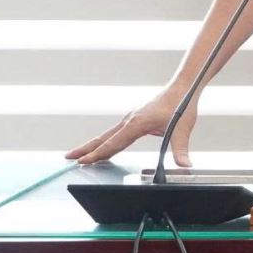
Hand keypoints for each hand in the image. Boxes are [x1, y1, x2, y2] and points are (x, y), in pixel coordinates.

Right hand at [64, 90, 196, 166]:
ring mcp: (131, 118)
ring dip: (93, 145)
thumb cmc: (182, 104)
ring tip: (79, 155)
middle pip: (103, 138)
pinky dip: (106, 141)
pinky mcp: (136, 118)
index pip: (113, 143)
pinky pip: (116, 132)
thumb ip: (181, 149)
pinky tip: (105, 147)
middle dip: (86, 149)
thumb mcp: (182, 128)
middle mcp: (130, 120)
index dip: (98, 154)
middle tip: (68, 158)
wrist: (183, 87)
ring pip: (108, 134)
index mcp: (137, 123)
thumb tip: (185, 165)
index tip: (82, 162)